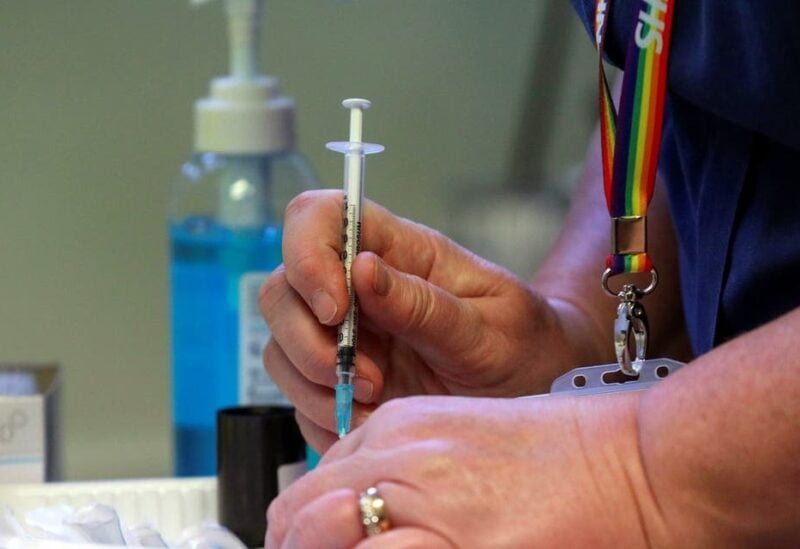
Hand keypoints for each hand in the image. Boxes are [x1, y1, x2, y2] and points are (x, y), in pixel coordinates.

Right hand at [260, 190, 601, 450]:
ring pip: (280, 348)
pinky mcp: (341, 383)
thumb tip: (362, 269)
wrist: (535, 390)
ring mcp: (347, 338)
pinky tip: (371, 422)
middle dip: (308, 341)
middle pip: (282, 290)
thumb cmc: (524, 344)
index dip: (307, 254)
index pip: (320, 216)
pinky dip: (324, 418)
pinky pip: (300, 400)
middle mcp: (360, 290)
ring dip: (316, 386)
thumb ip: (426, 305)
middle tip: (367, 378)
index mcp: (399, 253)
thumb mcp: (489, 328)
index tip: (337, 310)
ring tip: (377, 403)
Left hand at [265, 393, 668, 547]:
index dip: (302, 529)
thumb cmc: (571, 456)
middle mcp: (398, 453)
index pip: (310, 483)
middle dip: (298, 548)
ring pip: (315, 537)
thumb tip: (365, 513)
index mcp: (399, 426)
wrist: (639, 464)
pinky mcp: (454, 541)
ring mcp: (421, 497)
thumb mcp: (468, 440)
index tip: (313, 547)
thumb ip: (408, 468)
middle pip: (298, 515)